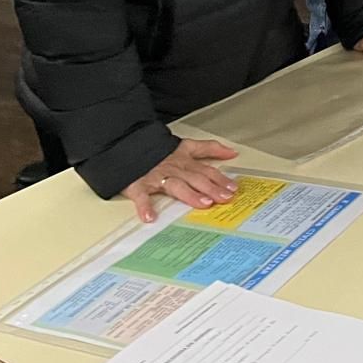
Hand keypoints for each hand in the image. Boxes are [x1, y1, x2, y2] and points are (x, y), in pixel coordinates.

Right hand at [120, 138, 239, 222]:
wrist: (128, 146)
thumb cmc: (159, 151)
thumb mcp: (186, 145)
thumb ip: (209, 148)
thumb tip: (232, 152)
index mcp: (185, 162)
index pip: (206, 170)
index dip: (220, 179)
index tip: (233, 188)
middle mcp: (174, 169)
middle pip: (196, 179)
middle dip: (212, 188)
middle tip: (225, 198)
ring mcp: (156, 177)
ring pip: (176, 186)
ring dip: (190, 194)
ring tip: (203, 203)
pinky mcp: (137, 185)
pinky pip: (141, 196)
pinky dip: (144, 206)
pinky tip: (150, 217)